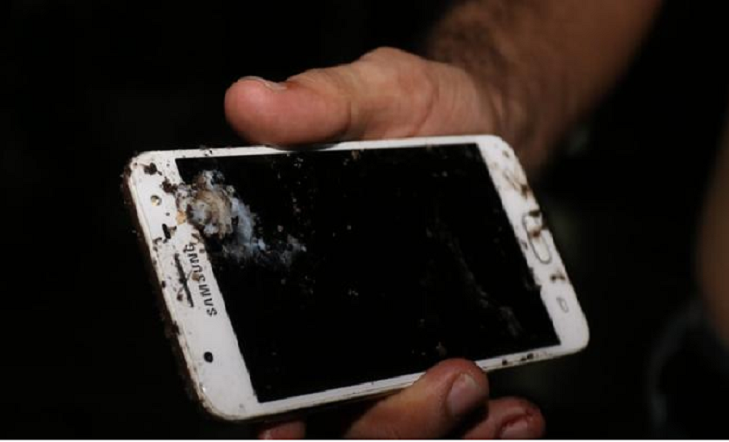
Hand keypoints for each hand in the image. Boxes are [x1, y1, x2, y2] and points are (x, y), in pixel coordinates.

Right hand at [225, 47, 543, 437]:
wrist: (482, 124)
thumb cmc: (416, 111)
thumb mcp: (372, 94)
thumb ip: (316, 103)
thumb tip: (249, 102)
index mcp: (284, 279)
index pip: (252, 370)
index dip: (266, 413)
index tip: (290, 421)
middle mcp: (325, 333)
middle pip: (335, 422)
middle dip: (394, 423)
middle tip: (456, 376)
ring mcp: (382, 356)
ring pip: (390, 432)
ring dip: (439, 431)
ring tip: (491, 396)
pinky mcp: (435, 360)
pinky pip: (450, 426)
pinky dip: (481, 432)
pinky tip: (517, 412)